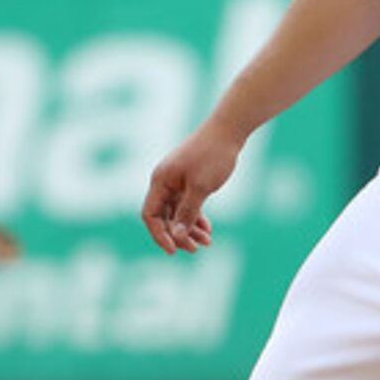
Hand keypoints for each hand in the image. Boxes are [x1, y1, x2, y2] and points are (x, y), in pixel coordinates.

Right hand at [142, 121, 243, 254]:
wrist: (228, 130)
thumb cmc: (212, 155)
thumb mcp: (201, 187)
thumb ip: (187, 212)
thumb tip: (177, 236)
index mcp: (160, 180)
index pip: (150, 214)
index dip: (159, 234)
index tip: (174, 250)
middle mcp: (165, 181)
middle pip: (164, 216)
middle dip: (178, 234)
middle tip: (195, 249)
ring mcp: (177, 181)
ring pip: (177, 212)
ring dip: (189, 228)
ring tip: (206, 242)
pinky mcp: (189, 180)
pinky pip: (188, 204)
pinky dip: (196, 217)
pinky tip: (207, 230)